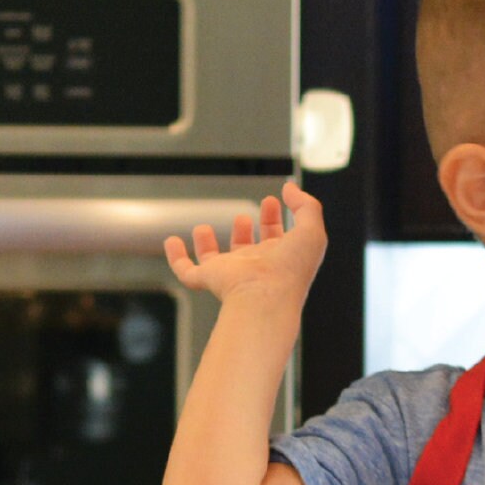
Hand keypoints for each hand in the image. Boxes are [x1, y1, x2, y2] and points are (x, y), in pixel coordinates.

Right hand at [164, 182, 326, 308]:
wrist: (267, 296)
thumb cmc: (291, 268)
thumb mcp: (311, 231)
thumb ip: (307, 207)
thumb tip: (290, 188)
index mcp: (280, 259)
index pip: (276, 238)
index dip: (273, 218)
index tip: (272, 200)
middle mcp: (255, 267)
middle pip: (248, 249)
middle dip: (246, 231)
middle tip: (245, 216)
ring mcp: (231, 274)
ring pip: (215, 261)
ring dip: (208, 244)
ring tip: (203, 228)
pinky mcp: (209, 279)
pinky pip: (186, 271)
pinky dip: (176, 257)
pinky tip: (172, 241)